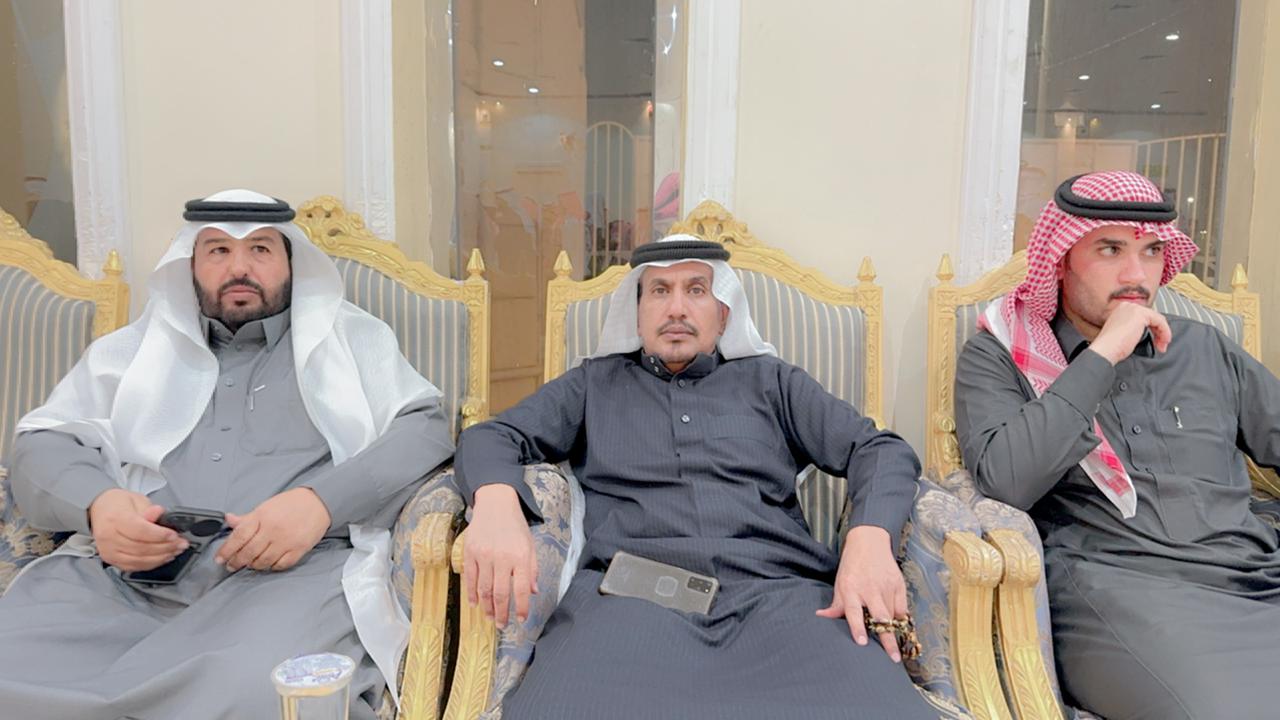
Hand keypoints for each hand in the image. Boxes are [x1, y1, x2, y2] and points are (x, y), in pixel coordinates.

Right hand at [88, 488, 186, 571]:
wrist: (100, 509)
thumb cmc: (119, 504)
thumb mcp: (136, 500)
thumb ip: (148, 509)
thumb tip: (159, 513)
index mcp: (115, 519)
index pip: (140, 531)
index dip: (159, 535)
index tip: (174, 535)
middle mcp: (109, 537)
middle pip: (141, 548)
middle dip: (166, 547)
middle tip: (181, 544)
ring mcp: (109, 551)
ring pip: (139, 560)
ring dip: (161, 557)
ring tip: (176, 551)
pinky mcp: (111, 560)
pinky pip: (134, 566)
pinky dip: (151, 564)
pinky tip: (163, 558)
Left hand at [215, 488, 329, 571]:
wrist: (318, 502)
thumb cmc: (291, 504)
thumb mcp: (266, 506)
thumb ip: (247, 518)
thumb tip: (229, 520)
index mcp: (262, 517)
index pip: (239, 536)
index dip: (226, 550)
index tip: (220, 558)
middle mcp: (273, 530)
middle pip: (249, 552)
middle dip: (237, 561)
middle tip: (232, 565)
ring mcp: (286, 541)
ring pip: (263, 561)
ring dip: (254, 565)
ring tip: (250, 564)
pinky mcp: (299, 549)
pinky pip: (281, 565)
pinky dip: (272, 567)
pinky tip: (269, 564)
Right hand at [463, 484, 537, 627]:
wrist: (495, 504)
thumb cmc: (515, 527)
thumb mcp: (530, 546)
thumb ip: (532, 569)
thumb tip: (533, 592)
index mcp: (520, 556)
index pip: (521, 589)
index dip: (521, 608)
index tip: (520, 620)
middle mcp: (502, 557)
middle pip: (500, 593)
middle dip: (502, 613)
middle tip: (502, 626)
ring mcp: (484, 555)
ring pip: (484, 589)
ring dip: (487, 607)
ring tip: (490, 618)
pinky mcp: (470, 552)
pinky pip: (470, 579)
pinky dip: (472, 594)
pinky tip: (475, 604)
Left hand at [817, 525, 907, 661]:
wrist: (869, 542)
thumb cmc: (851, 566)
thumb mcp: (840, 584)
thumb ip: (835, 605)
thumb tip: (821, 618)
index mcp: (851, 589)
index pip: (854, 612)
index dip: (858, 628)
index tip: (862, 643)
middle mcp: (870, 589)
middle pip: (880, 617)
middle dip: (887, 638)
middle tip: (892, 657)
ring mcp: (886, 586)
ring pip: (893, 615)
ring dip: (894, 632)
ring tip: (896, 649)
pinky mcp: (899, 584)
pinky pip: (903, 609)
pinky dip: (901, 619)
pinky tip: (899, 628)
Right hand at [1089, 303, 1171, 364]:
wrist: (1106, 349)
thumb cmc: (1111, 346)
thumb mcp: (1125, 334)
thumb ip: (1135, 329)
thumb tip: (1149, 334)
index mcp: (1122, 310)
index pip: (1144, 317)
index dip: (1152, 330)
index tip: (1154, 342)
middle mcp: (1127, 306)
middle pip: (1152, 317)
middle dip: (1158, 332)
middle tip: (1159, 345)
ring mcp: (1134, 309)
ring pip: (1158, 319)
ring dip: (1163, 333)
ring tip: (1161, 346)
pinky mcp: (1141, 314)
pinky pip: (1161, 321)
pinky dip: (1165, 332)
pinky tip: (1163, 342)